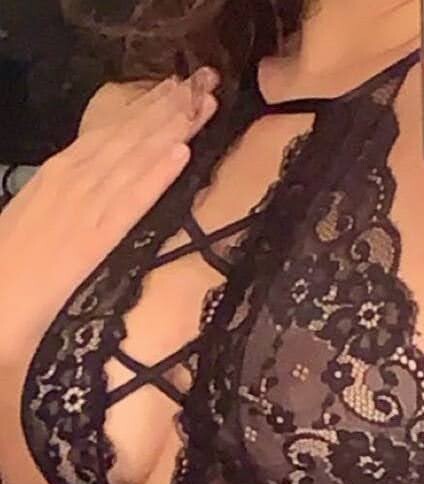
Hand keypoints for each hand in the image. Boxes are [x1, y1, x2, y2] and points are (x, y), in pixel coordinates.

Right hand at [0, 69, 219, 366]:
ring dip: (172, 128)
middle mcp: (71, 179)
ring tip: (205, 103)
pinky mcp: (94, 237)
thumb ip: (65, 201)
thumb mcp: (36, 217)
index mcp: (57, 174)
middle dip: (167, 108)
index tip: (175, 89)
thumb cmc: (8, 264)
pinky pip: (132, 200)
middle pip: (127, 137)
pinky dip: (156, 175)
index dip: (144, 110)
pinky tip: (182, 153)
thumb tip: (90, 192)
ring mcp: (83, 205)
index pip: (108, 134)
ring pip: (135, 158)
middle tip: (205, 80)